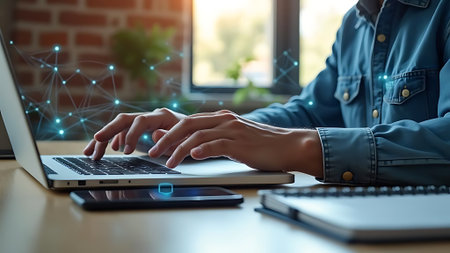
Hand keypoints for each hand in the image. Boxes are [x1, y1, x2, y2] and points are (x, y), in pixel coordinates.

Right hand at [83, 108, 185, 159]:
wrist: (200, 130)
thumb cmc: (194, 135)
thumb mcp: (186, 138)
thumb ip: (171, 137)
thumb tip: (153, 135)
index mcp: (161, 115)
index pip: (139, 121)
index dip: (130, 135)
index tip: (126, 152)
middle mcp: (150, 116)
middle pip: (124, 120)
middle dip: (108, 130)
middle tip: (96, 141)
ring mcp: (145, 122)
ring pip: (120, 126)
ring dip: (105, 138)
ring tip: (91, 153)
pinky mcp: (142, 130)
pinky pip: (123, 133)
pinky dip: (113, 141)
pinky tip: (106, 151)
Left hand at [149, 110, 323, 176]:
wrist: (288, 145)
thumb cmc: (259, 145)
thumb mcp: (230, 139)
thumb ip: (206, 138)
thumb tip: (182, 141)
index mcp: (220, 118)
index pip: (187, 122)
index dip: (168, 133)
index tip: (153, 144)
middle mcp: (224, 120)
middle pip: (187, 125)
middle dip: (167, 139)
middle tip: (152, 153)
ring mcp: (233, 130)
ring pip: (199, 135)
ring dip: (180, 149)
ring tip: (169, 163)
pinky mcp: (241, 143)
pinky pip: (218, 144)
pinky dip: (204, 149)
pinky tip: (194, 156)